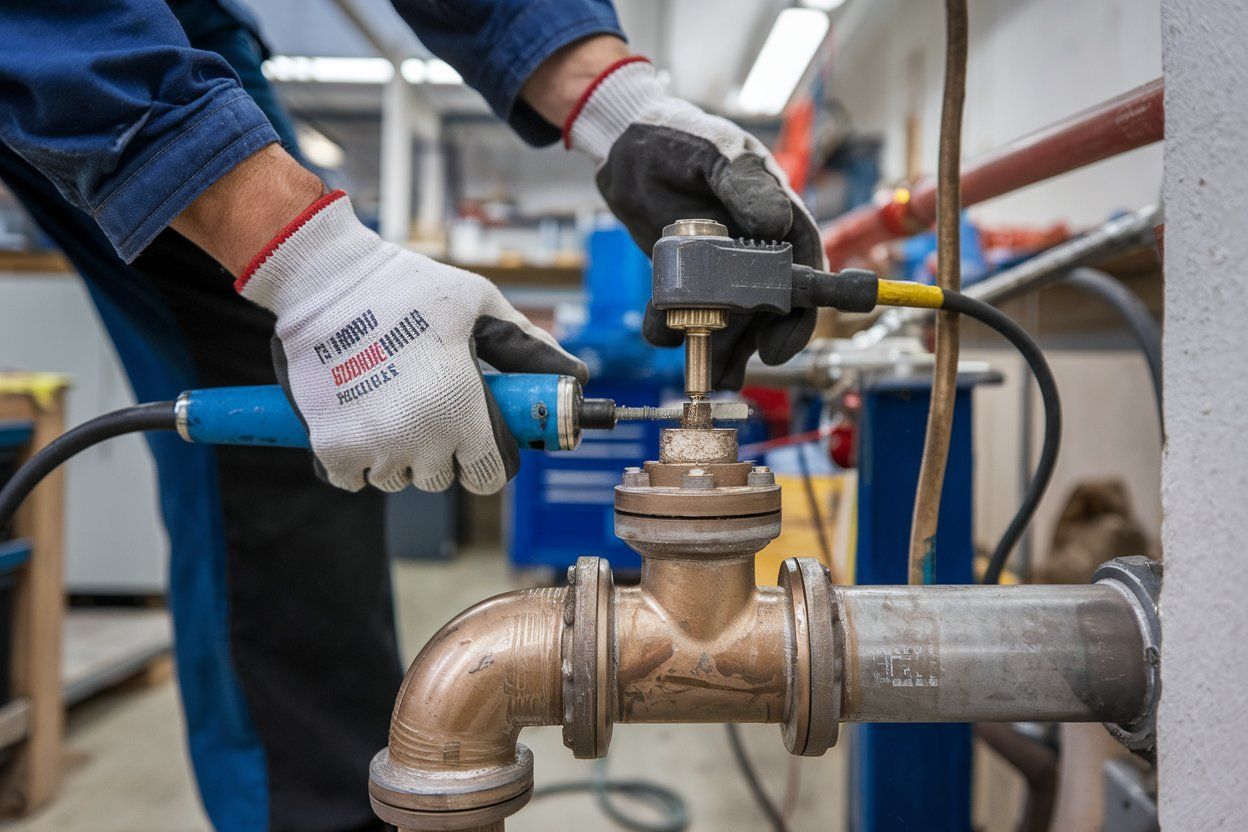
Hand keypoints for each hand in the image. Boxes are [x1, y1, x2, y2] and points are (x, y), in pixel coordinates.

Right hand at [236, 190, 586, 493]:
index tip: (479, 439)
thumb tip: (574, 376)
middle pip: (441, 479)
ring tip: (392, 404)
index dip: (489, 459)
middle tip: (430, 407)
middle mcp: (418, 437)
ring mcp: (372, 446)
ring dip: (399, 456)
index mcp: (460, 408)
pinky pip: (354, 479)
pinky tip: (361, 419)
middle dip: (443, 452)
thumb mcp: (482, 306)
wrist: (325, 278)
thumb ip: (528, 349)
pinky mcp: (330, 446)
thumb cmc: (408, 287)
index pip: (488, 476)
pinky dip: (357, 460)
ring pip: (397, 478)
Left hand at [565, 58, 823, 389]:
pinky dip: (672, 328)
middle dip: (751, 346)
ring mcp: (718, 267)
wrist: (626, 146)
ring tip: (706, 376)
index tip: (777, 347)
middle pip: (766, 310)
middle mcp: (754, 249)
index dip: (798, 317)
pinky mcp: (683, 277)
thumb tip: (776, 223)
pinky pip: (683, 312)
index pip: (804, 275)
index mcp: (778, 218)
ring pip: (727, 320)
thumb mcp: (716, 153)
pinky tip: (661, 332)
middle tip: (730, 372)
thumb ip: (746, 186)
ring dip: (718, 349)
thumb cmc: (681, 138)